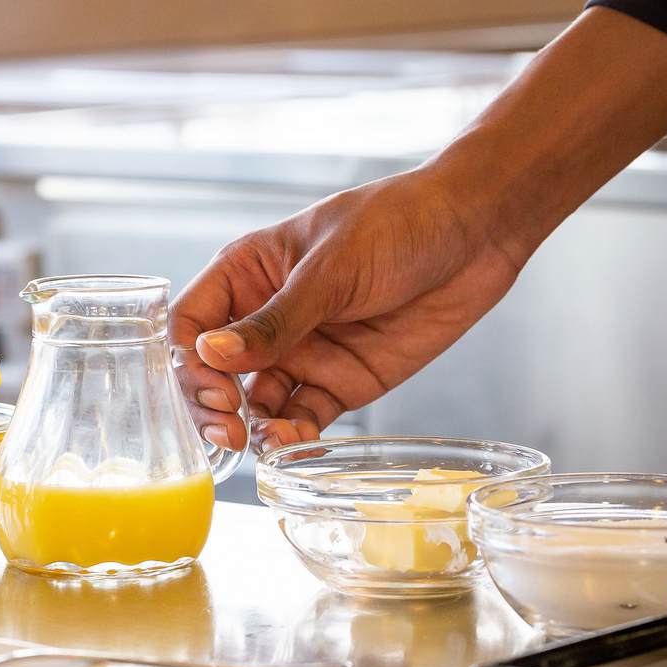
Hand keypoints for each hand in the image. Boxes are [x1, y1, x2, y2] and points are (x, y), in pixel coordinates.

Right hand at [172, 165, 523, 450]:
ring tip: (262, 442)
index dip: (190, 359)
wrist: (476, 232)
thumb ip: (275, 319)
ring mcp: (302, 352)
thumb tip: (211, 354)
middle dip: (212, 404)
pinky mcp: (340, 381)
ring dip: (251, 427)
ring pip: (255, 402)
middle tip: (228, 431)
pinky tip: (293, 444)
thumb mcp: (331, 268)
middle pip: (214, 373)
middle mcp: (265, 318)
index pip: (191, 322)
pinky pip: (302, 417)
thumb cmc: (397, 222)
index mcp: (247, 274)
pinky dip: (293, 436)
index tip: (212, 387)